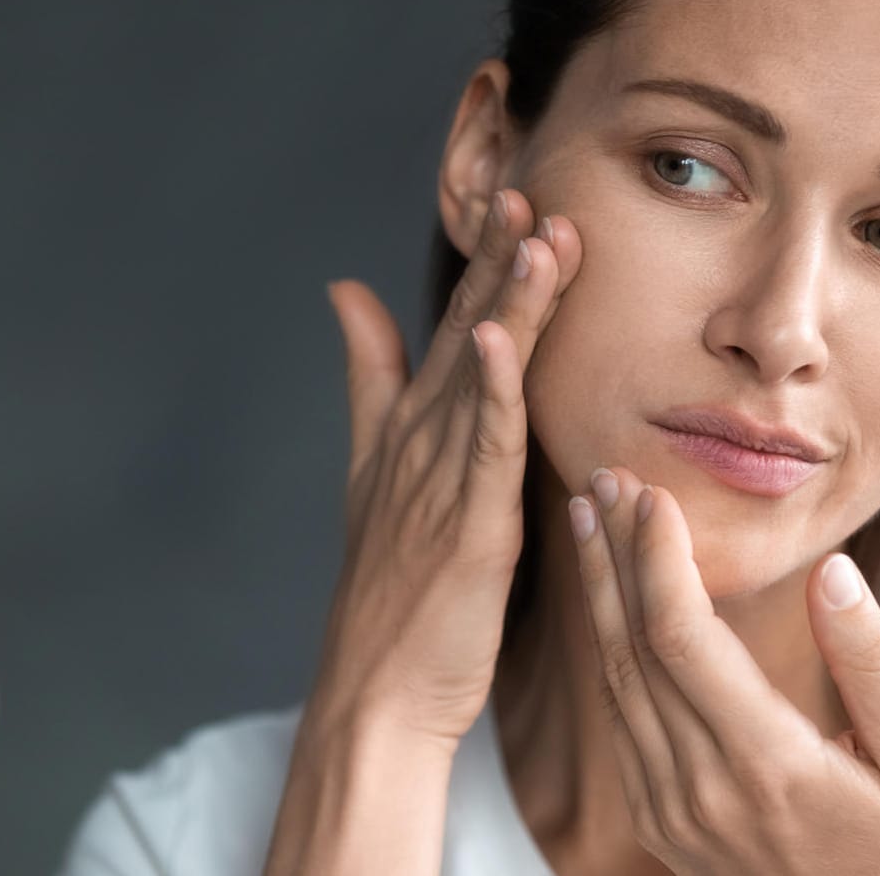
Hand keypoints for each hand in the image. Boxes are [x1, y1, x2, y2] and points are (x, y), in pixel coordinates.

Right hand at [309, 187, 581, 746]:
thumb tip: (345, 291)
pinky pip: (483, 446)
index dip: (486, 263)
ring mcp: (440, 480)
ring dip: (508, 304)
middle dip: (499, 261)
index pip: (456, 327)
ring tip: (534, 235)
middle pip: (468, 334)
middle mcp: (423, 440)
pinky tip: (499, 338)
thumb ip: (368, 378)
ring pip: (483, 376)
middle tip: (527, 188)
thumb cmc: (388, 591)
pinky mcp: (466, 525)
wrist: (375, 691)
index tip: (516, 198)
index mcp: (413, 428)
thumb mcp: (372, 469)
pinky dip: (492, 390)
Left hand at [569, 465, 879, 875]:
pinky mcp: (655, 818)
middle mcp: (701, 788)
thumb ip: (874, 662)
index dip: (656, 557)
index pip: (682, 636)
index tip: (652, 494)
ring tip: (588, 518)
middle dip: (613, 553)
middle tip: (603, 479)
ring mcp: (668, 809)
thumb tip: (831, 570)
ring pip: (613, 677)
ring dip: (598, 591)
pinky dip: (608, 643)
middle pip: (632, 646)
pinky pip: (618, 714)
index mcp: (767, 764)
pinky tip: (607, 596)